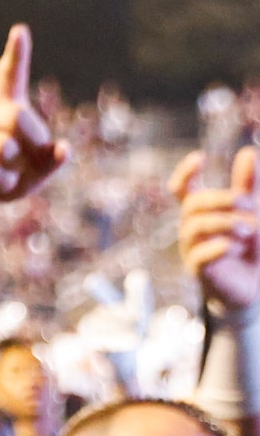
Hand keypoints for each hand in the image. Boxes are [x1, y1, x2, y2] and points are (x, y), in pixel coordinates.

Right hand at [0, 25, 67, 267]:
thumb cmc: (1, 181)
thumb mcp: (34, 174)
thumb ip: (52, 161)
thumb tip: (63, 149)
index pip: (8, 77)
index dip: (15, 55)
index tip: (20, 31)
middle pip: (15, 115)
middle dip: (31, 141)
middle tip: (25, 161)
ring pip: (3, 147)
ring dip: (13, 169)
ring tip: (2, 176)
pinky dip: (1, 184)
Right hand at [175, 147, 259, 314]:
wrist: (253, 283)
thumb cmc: (250, 245)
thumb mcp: (252, 211)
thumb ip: (249, 185)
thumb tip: (248, 152)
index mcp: (202, 212)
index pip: (182, 189)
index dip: (186, 173)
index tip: (199, 157)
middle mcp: (191, 227)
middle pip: (193, 204)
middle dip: (220, 199)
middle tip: (247, 201)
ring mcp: (191, 248)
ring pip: (195, 227)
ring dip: (225, 223)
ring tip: (249, 229)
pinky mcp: (198, 269)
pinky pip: (199, 255)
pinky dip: (218, 248)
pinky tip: (234, 247)